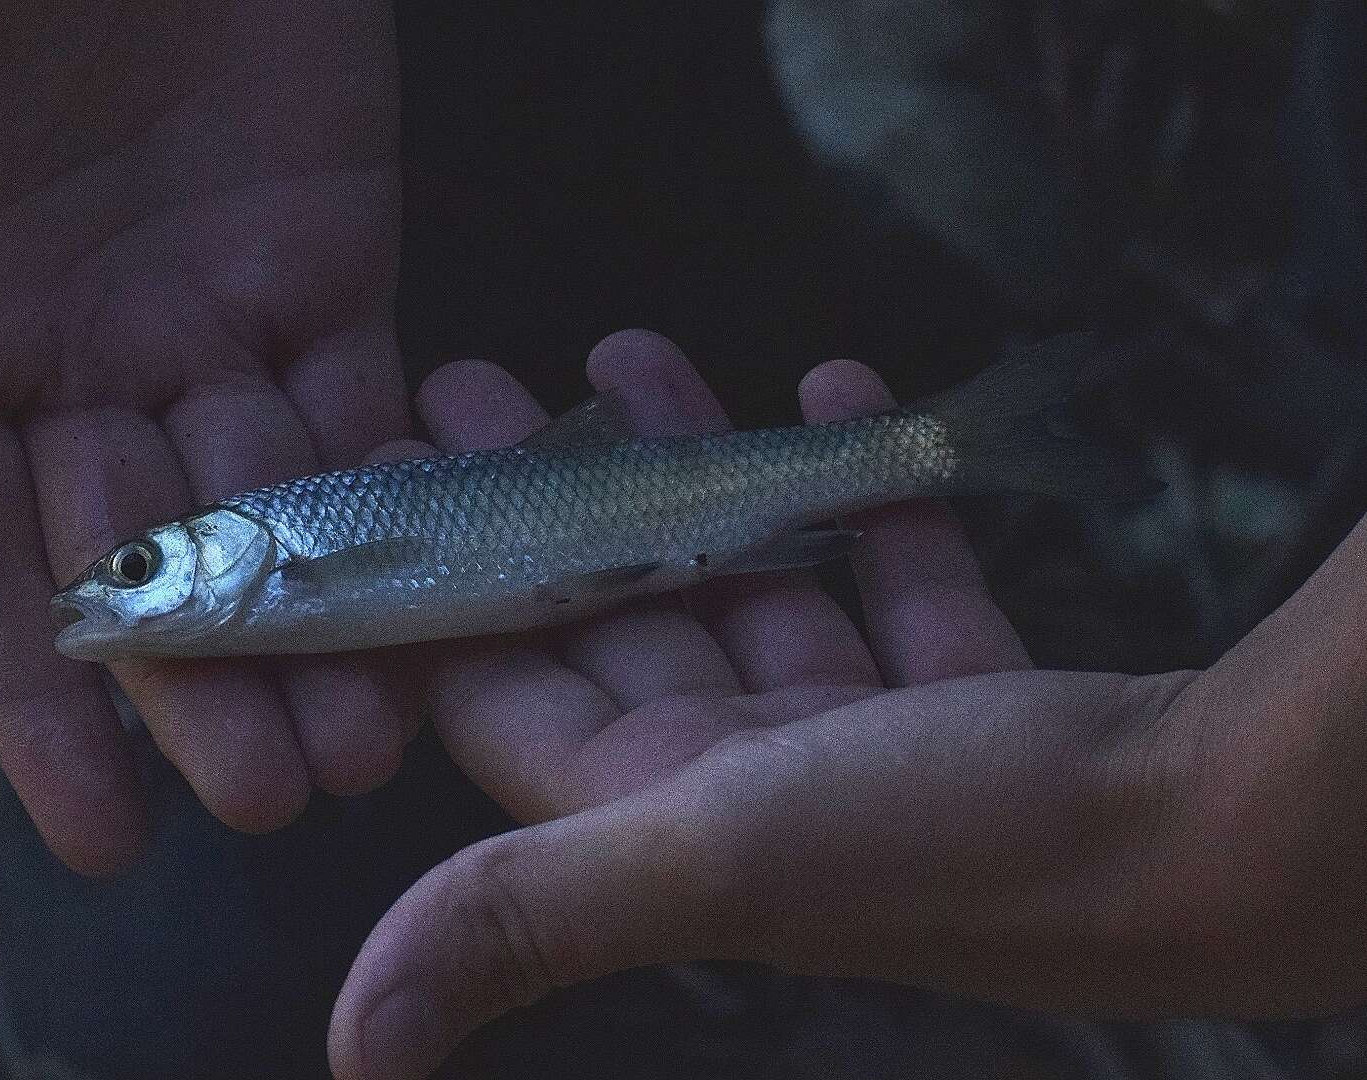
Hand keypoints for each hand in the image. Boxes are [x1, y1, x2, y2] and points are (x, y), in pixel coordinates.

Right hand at [0, 0, 404, 872]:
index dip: (37, 705)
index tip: (99, 831)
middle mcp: (78, 360)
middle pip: (156, 566)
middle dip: (215, 689)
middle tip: (277, 798)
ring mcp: (210, 320)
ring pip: (281, 512)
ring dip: (331, 627)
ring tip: (373, 738)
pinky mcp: (329, 266)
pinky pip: (373, 410)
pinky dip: (409, 499)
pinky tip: (444, 588)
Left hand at [326, 331, 1209, 1078]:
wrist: (1201, 836)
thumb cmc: (947, 844)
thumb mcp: (712, 857)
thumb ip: (526, 913)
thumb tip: (355, 1050)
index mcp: (655, 811)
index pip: (506, 687)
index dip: (435, 582)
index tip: (394, 464)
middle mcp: (740, 782)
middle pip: (609, 614)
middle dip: (544, 496)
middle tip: (484, 378)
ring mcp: (854, 739)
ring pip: (740, 581)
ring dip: (686, 471)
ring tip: (635, 355)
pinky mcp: (959, 698)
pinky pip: (882, 572)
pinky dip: (854, 487)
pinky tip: (833, 387)